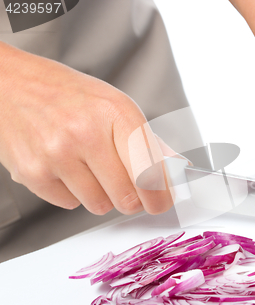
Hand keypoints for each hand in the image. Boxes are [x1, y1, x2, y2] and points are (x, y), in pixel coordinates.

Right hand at [0, 42, 174, 214]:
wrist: (9, 84)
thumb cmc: (67, 95)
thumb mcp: (116, 105)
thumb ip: (147, 142)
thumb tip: (173, 172)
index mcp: (116, 113)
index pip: (150, 171)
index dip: (160, 196)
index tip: (161, 203)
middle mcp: (86, 133)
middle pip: (128, 197)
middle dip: (132, 197)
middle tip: (126, 186)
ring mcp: (57, 155)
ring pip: (100, 205)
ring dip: (102, 195)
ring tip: (89, 167)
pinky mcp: (32, 173)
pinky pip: (69, 204)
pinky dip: (72, 193)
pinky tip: (65, 167)